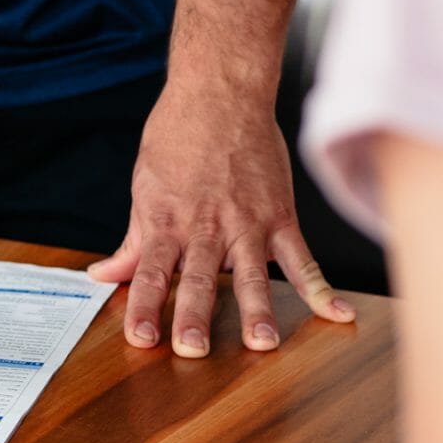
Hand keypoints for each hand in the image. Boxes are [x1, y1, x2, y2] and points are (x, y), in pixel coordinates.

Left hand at [86, 85, 352, 355]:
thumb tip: (103, 275)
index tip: (141, 338)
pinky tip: (339, 315)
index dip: (145, 306)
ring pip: (252, 273)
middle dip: (195, 317)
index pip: (151, 271)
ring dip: (258, 309)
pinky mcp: (281, 215)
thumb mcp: (145, 186)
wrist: (220, 91)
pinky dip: (322, 288)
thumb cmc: (178, 135)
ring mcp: (247, 222)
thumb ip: (133, 240)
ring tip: (262, 344)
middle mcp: (207, 226)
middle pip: (199, 278)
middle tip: (194, 350)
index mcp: (168, 220)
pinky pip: (303, 257)